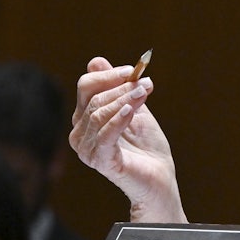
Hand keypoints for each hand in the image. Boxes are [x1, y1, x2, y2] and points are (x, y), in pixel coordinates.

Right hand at [69, 56, 185, 222]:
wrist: (160, 178)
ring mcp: (87, 149)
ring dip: (124, 100)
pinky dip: (118, 119)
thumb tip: (96, 60)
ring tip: (145, 93)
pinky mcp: (101, 161)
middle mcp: (80, 134)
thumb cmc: (147, 147)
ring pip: (99, 114)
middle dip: (121, 87)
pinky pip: (105, 135)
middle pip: (93, 99)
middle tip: (145, 84)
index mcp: (85, 119)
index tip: (132, 70)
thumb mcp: (134, 110)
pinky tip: (131, 110)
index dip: (108, 75)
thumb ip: (118, 88)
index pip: (86, 87)